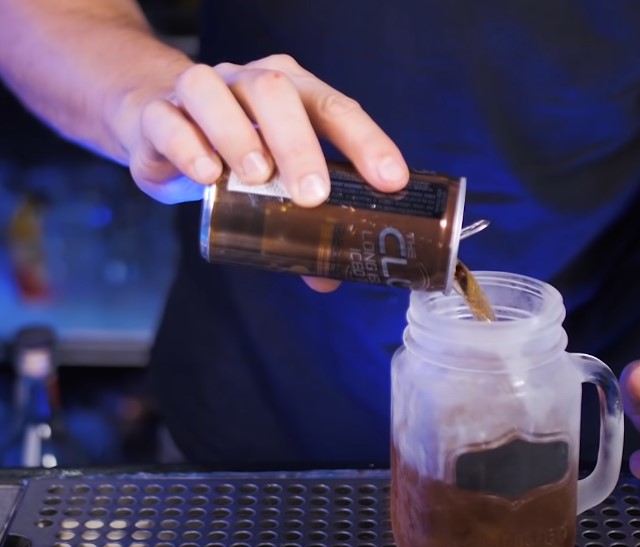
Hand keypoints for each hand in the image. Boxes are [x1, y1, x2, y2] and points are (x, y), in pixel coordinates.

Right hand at [117, 55, 409, 290]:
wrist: (159, 123)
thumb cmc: (235, 150)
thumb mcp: (274, 180)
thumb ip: (303, 222)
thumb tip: (330, 280)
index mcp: (294, 92)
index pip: (336, 108)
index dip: (366, 143)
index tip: (391, 181)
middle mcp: (248, 82)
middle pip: (277, 93)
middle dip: (299, 144)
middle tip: (312, 196)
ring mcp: (201, 91)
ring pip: (216, 93)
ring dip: (238, 136)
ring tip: (256, 180)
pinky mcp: (157, 114)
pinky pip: (168, 120)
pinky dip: (188, 146)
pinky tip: (206, 175)